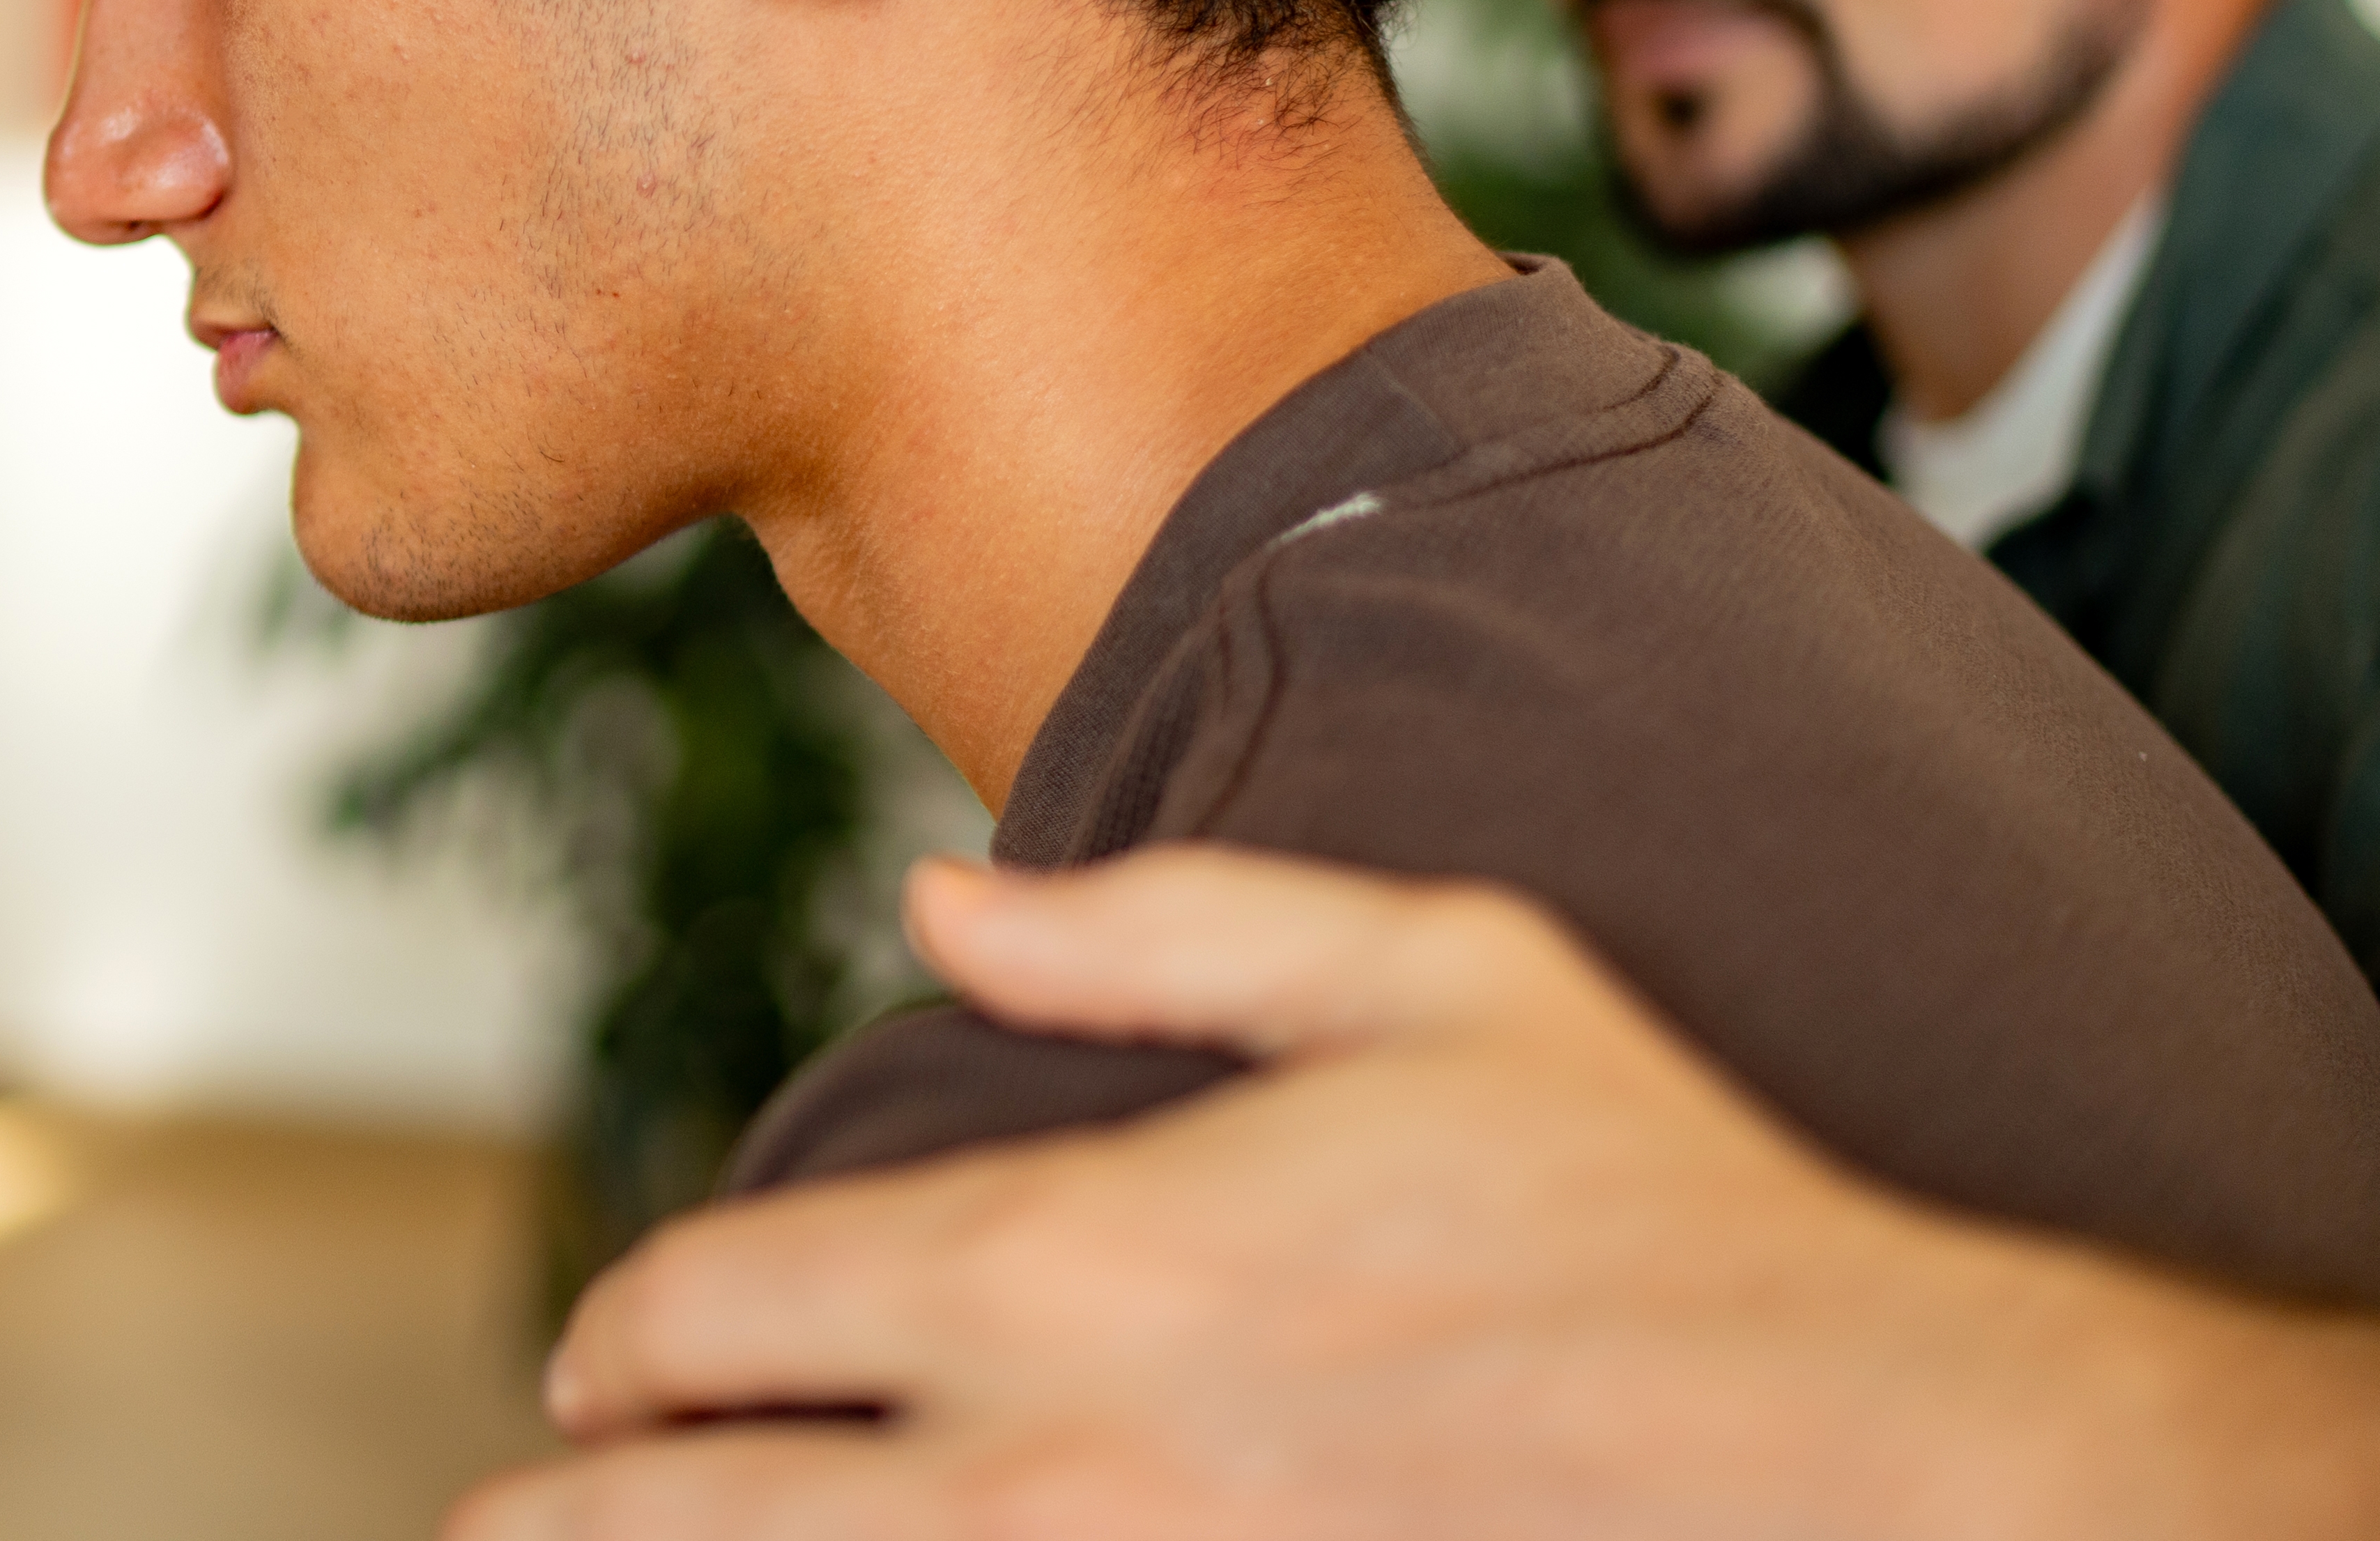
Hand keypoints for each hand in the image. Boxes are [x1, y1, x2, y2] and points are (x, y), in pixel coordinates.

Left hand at [457, 848, 2294, 1540]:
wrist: (1887, 1465)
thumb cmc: (1668, 1208)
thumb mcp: (1434, 970)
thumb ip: (1156, 925)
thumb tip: (934, 902)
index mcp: (1078, 1263)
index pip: (734, 1308)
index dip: (625, 1338)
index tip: (594, 1365)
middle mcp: (1057, 1464)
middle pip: (699, 1518)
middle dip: (566, 1524)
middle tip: (492, 1530)